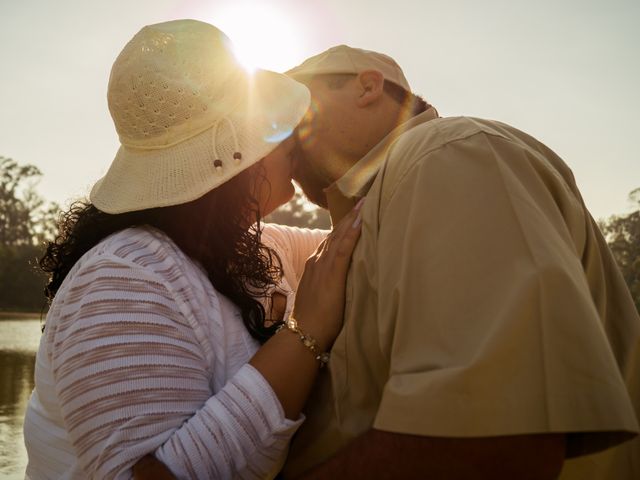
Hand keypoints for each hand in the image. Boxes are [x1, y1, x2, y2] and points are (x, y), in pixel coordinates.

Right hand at [292, 199, 363, 348]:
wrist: (304, 334)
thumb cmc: (316, 321)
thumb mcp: (323, 296)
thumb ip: (332, 284)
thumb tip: (346, 280)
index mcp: (315, 265)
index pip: (331, 240)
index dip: (343, 226)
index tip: (355, 211)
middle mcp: (317, 261)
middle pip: (335, 233)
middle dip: (349, 215)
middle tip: (363, 198)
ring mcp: (322, 266)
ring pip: (339, 236)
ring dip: (352, 218)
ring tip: (365, 202)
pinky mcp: (330, 274)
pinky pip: (343, 248)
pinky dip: (352, 232)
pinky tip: (361, 219)